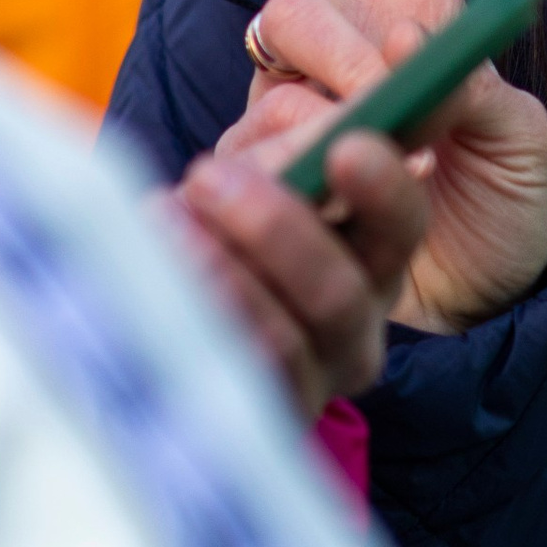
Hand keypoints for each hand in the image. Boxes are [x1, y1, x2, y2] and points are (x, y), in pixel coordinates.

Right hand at [124, 0, 546, 333]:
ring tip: (403, 147)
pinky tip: (343, 193)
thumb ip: (471, 91)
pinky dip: (313, 157)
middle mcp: (336, 26)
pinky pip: (269, 129)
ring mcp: (286, 88)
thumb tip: (392, 58)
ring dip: (341, 77)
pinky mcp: (258, 156)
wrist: (462, 322)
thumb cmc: (499, 220)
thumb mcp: (520, 144)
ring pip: (278, 29)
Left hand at [159, 126, 426, 423]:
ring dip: (218, 278)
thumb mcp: (259, 180)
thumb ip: (287, 154)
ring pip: (279, 344)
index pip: (401, 222)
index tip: (344, 147)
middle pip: (338, 294)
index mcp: (375, 258)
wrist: (164, 317)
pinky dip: (186, 324)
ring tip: (164, 224)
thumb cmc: (221, 223)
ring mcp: (305, 385)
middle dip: (276, 232)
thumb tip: (317, 125)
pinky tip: (145, 277)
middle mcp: (355, 330)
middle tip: (209, 177)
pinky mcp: (250, 421)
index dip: (382, 188)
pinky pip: (224, 382)